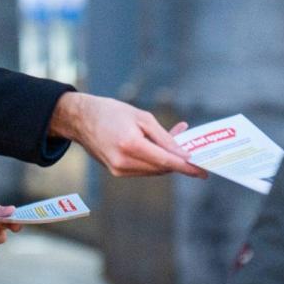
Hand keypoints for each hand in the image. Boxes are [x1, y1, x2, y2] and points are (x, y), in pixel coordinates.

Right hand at [49, 92, 206, 178]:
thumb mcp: (141, 117)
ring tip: (175, 142)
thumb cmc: (110, 112)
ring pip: (153, 170)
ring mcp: (118, 170)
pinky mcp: (116, 172)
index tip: (203, 171)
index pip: (165, 161)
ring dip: (167, 160)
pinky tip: (159, 148)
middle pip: (161, 168)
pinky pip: (143, 169)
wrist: (81, 119)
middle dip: (178, 161)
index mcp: (130, 145)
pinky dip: (154, 161)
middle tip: (193, 150)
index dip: (186, 167)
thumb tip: (183, 153)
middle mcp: (123, 162)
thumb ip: (164, 137)